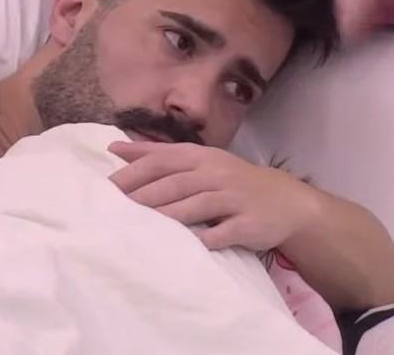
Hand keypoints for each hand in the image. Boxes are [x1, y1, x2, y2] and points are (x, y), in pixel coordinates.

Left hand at [108, 141, 320, 251]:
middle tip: (115, 211)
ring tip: (140, 227)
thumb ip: (156, 154)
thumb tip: (114, 147)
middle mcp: (216, 173)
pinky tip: (186, 246)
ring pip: (196, 206)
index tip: (106, 188)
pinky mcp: (249, 223)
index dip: (133, 173)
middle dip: (143, 197)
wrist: (286, 200)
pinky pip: (224, 233)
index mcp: (200, 157)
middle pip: (174, 184)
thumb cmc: (230, 180)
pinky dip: (205, 239)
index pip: (161, 161)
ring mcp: (234, 198)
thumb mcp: (197, 160)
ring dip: (168, 216)